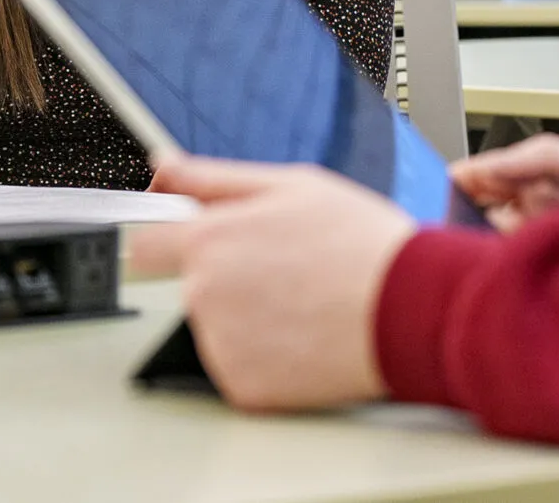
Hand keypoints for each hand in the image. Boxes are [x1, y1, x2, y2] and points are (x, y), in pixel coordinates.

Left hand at [139, 156, 414, 411]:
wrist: (415, 310)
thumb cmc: (363, 244)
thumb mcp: (290, 185)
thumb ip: (211, 177)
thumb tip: (163, 168)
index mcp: (209, 240)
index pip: (144, 247)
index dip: (168, 243)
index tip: (191, 247)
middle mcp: (205, 295)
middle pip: (189, 287)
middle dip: (223, 280)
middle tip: (281, 274)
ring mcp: (223, 346)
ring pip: (215, 330)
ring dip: (244, 322)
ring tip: (302, 305)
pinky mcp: (245, 389)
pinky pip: (239, 369)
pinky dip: (265, 361)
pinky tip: (305, 339)